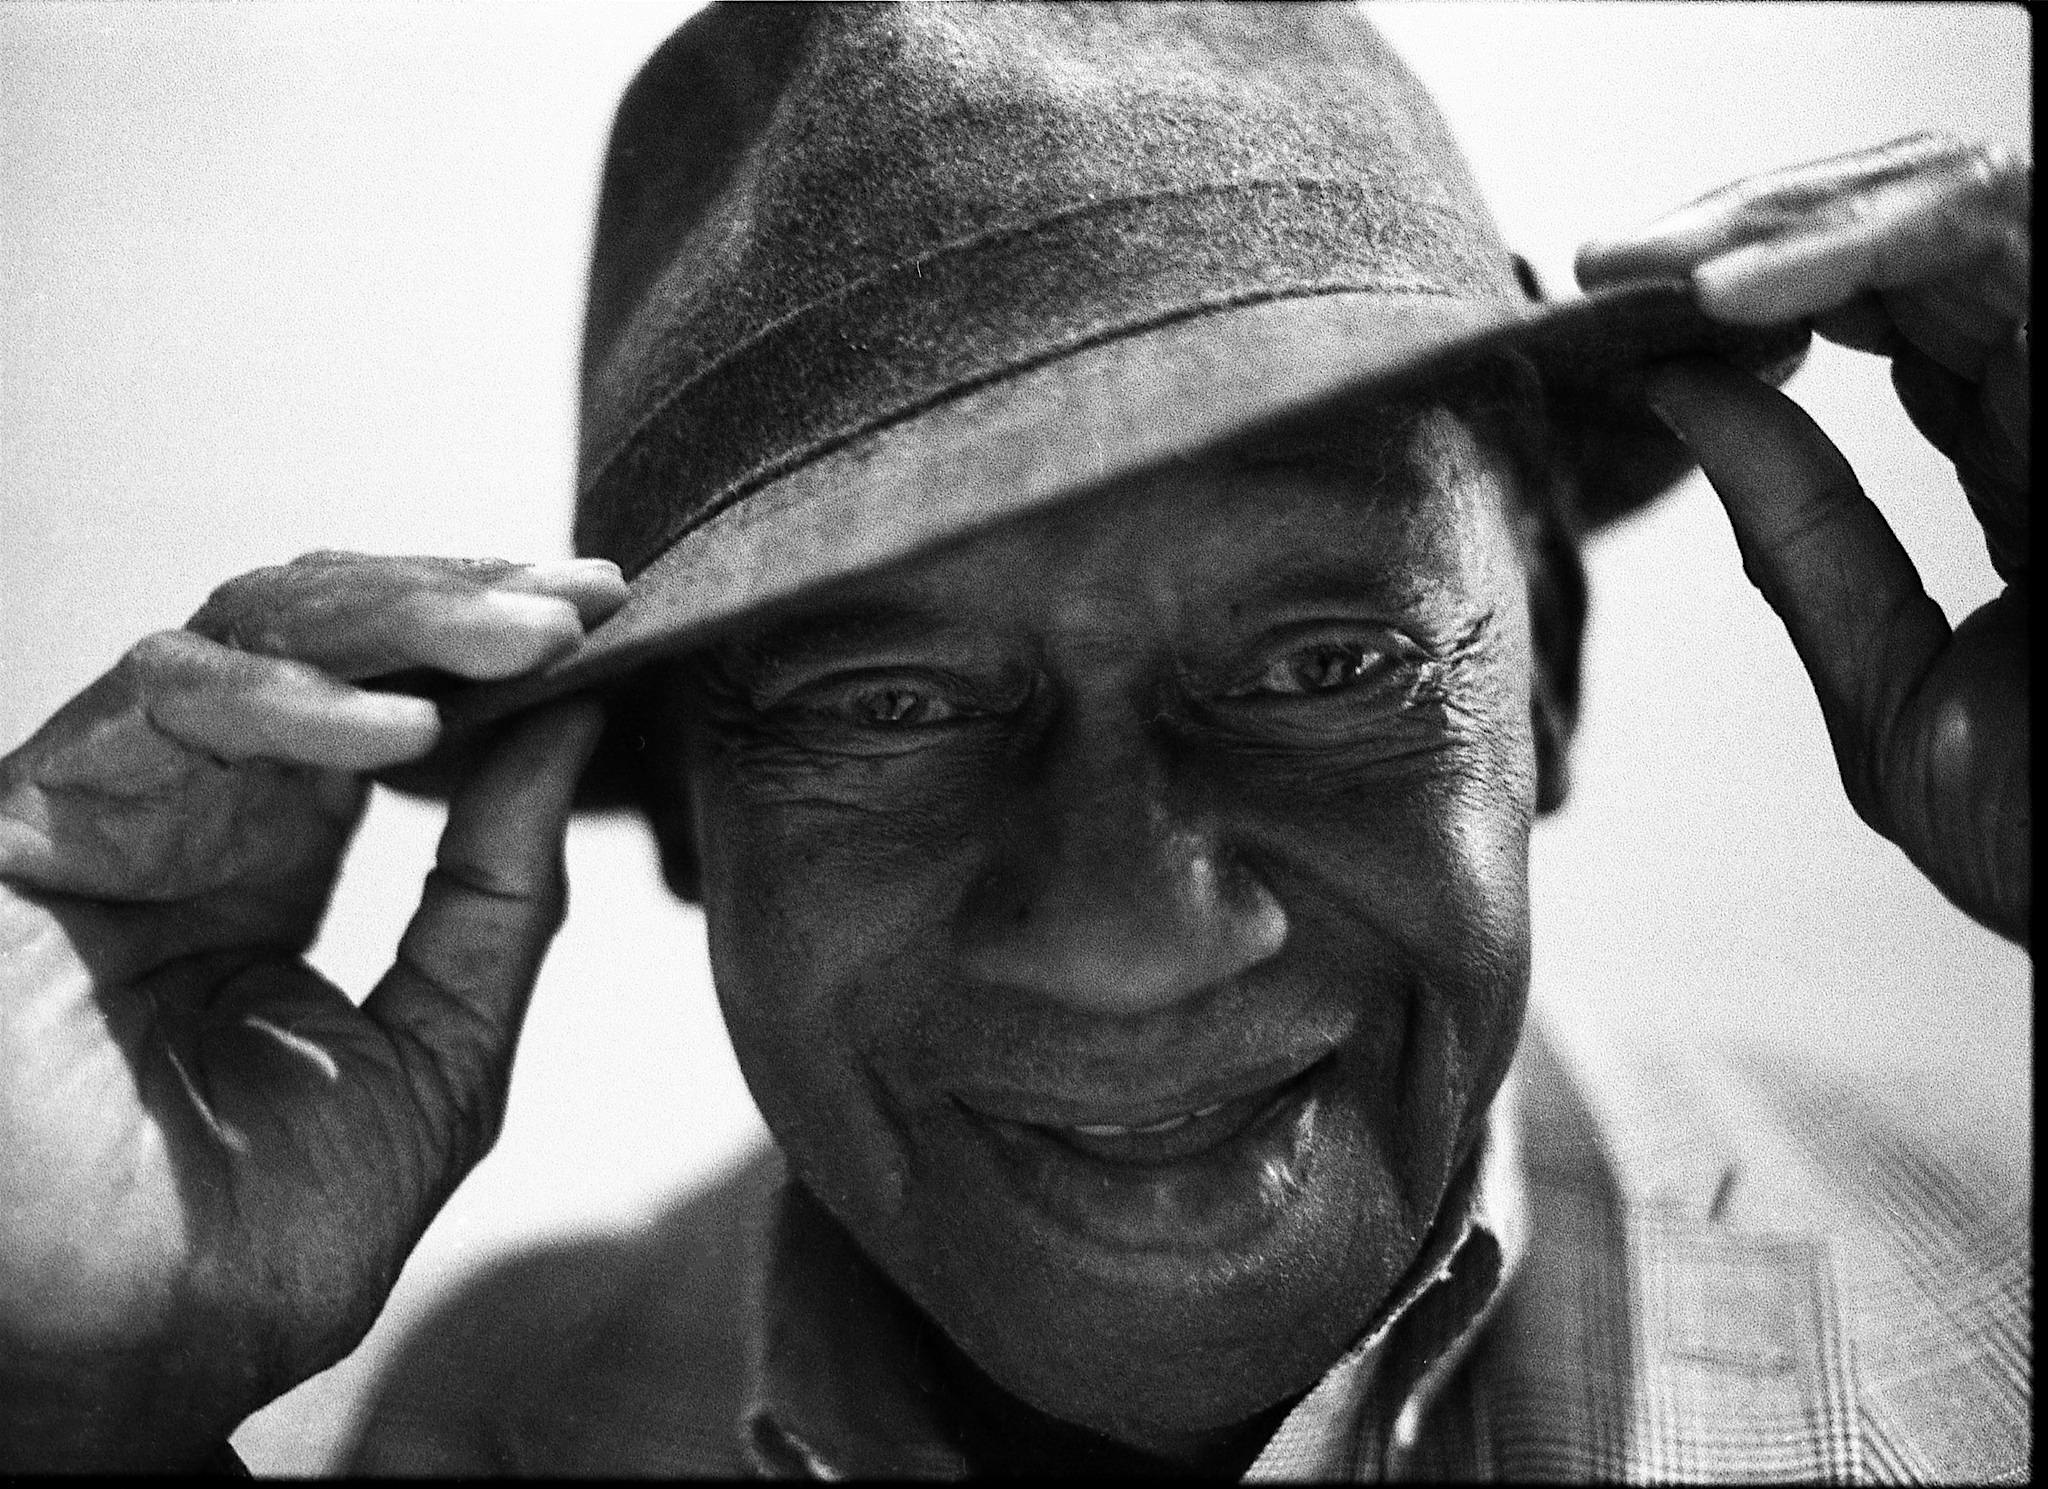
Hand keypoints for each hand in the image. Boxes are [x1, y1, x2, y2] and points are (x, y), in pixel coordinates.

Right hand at [0, 552, 625, 1468]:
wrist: (112, 1369)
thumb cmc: (254, 1243)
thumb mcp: (438, 1056)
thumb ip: (502, 900)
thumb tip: (575, 731)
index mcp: (276, 860)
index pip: (393, 701)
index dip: (495, 648)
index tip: (609, 615)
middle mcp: (193, 813)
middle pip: (330, 638)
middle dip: (465, 605)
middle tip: (584, 595)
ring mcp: (113, 805)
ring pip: (252, 632)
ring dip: (402, 621)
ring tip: (531, 638)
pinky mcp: (31, 818)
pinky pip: (161, 704)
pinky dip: (289, 703)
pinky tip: (405, 734)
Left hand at [1577, 133, 2029, 946]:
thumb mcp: (1891, 685)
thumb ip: (1804, 540)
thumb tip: (1683, 395)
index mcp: (2026, 452)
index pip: (1889, 305)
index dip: (1756, 284)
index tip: (1620, 309)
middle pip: (1911, 229)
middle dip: (1745, 227)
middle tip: (1611, 262)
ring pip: (1952, 205)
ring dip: (1778, 220)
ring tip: (1648, 268)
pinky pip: (1997, 233)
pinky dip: (1857, 243)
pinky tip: (1728, 294)